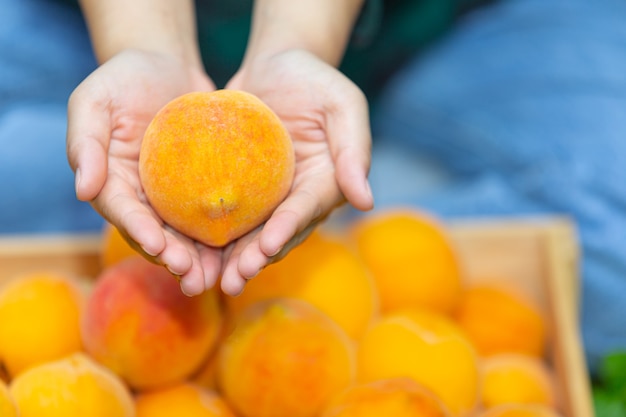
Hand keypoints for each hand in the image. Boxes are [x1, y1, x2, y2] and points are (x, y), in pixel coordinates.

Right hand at [66, 49, 219, 294]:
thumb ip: (86, 142)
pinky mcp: (201, 188)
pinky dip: (225, 233)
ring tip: (218, 277)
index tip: (158, 247)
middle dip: (173, 258)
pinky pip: (212, 213)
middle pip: (156, 235)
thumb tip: (83, 190)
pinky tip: (244, 248)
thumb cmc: (123, 79)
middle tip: (193, 276)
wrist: (165, 66)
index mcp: (112, 184)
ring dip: (199, 259)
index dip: (139, 232)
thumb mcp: (95, 101)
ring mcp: (173, 196)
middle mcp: (142, 197)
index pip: (124, 213)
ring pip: (185, 234)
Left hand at [219, 49, 373, 294]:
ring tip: (213, 281)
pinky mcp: (241, 190)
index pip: (307, 209)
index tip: (269, 244)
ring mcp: (268, 197)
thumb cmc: (314, 80)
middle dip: (257, 258)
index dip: (288, 228)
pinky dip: (211, 235)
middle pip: (278, 232)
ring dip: (233, 259)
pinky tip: (190, 252)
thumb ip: (353, 149)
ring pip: (250, 233)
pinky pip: (226, 214)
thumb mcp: (342, 103)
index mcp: (326, 183)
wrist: (276, 67)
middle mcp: (297, 198)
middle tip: (236, 278)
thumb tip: (366, 201)